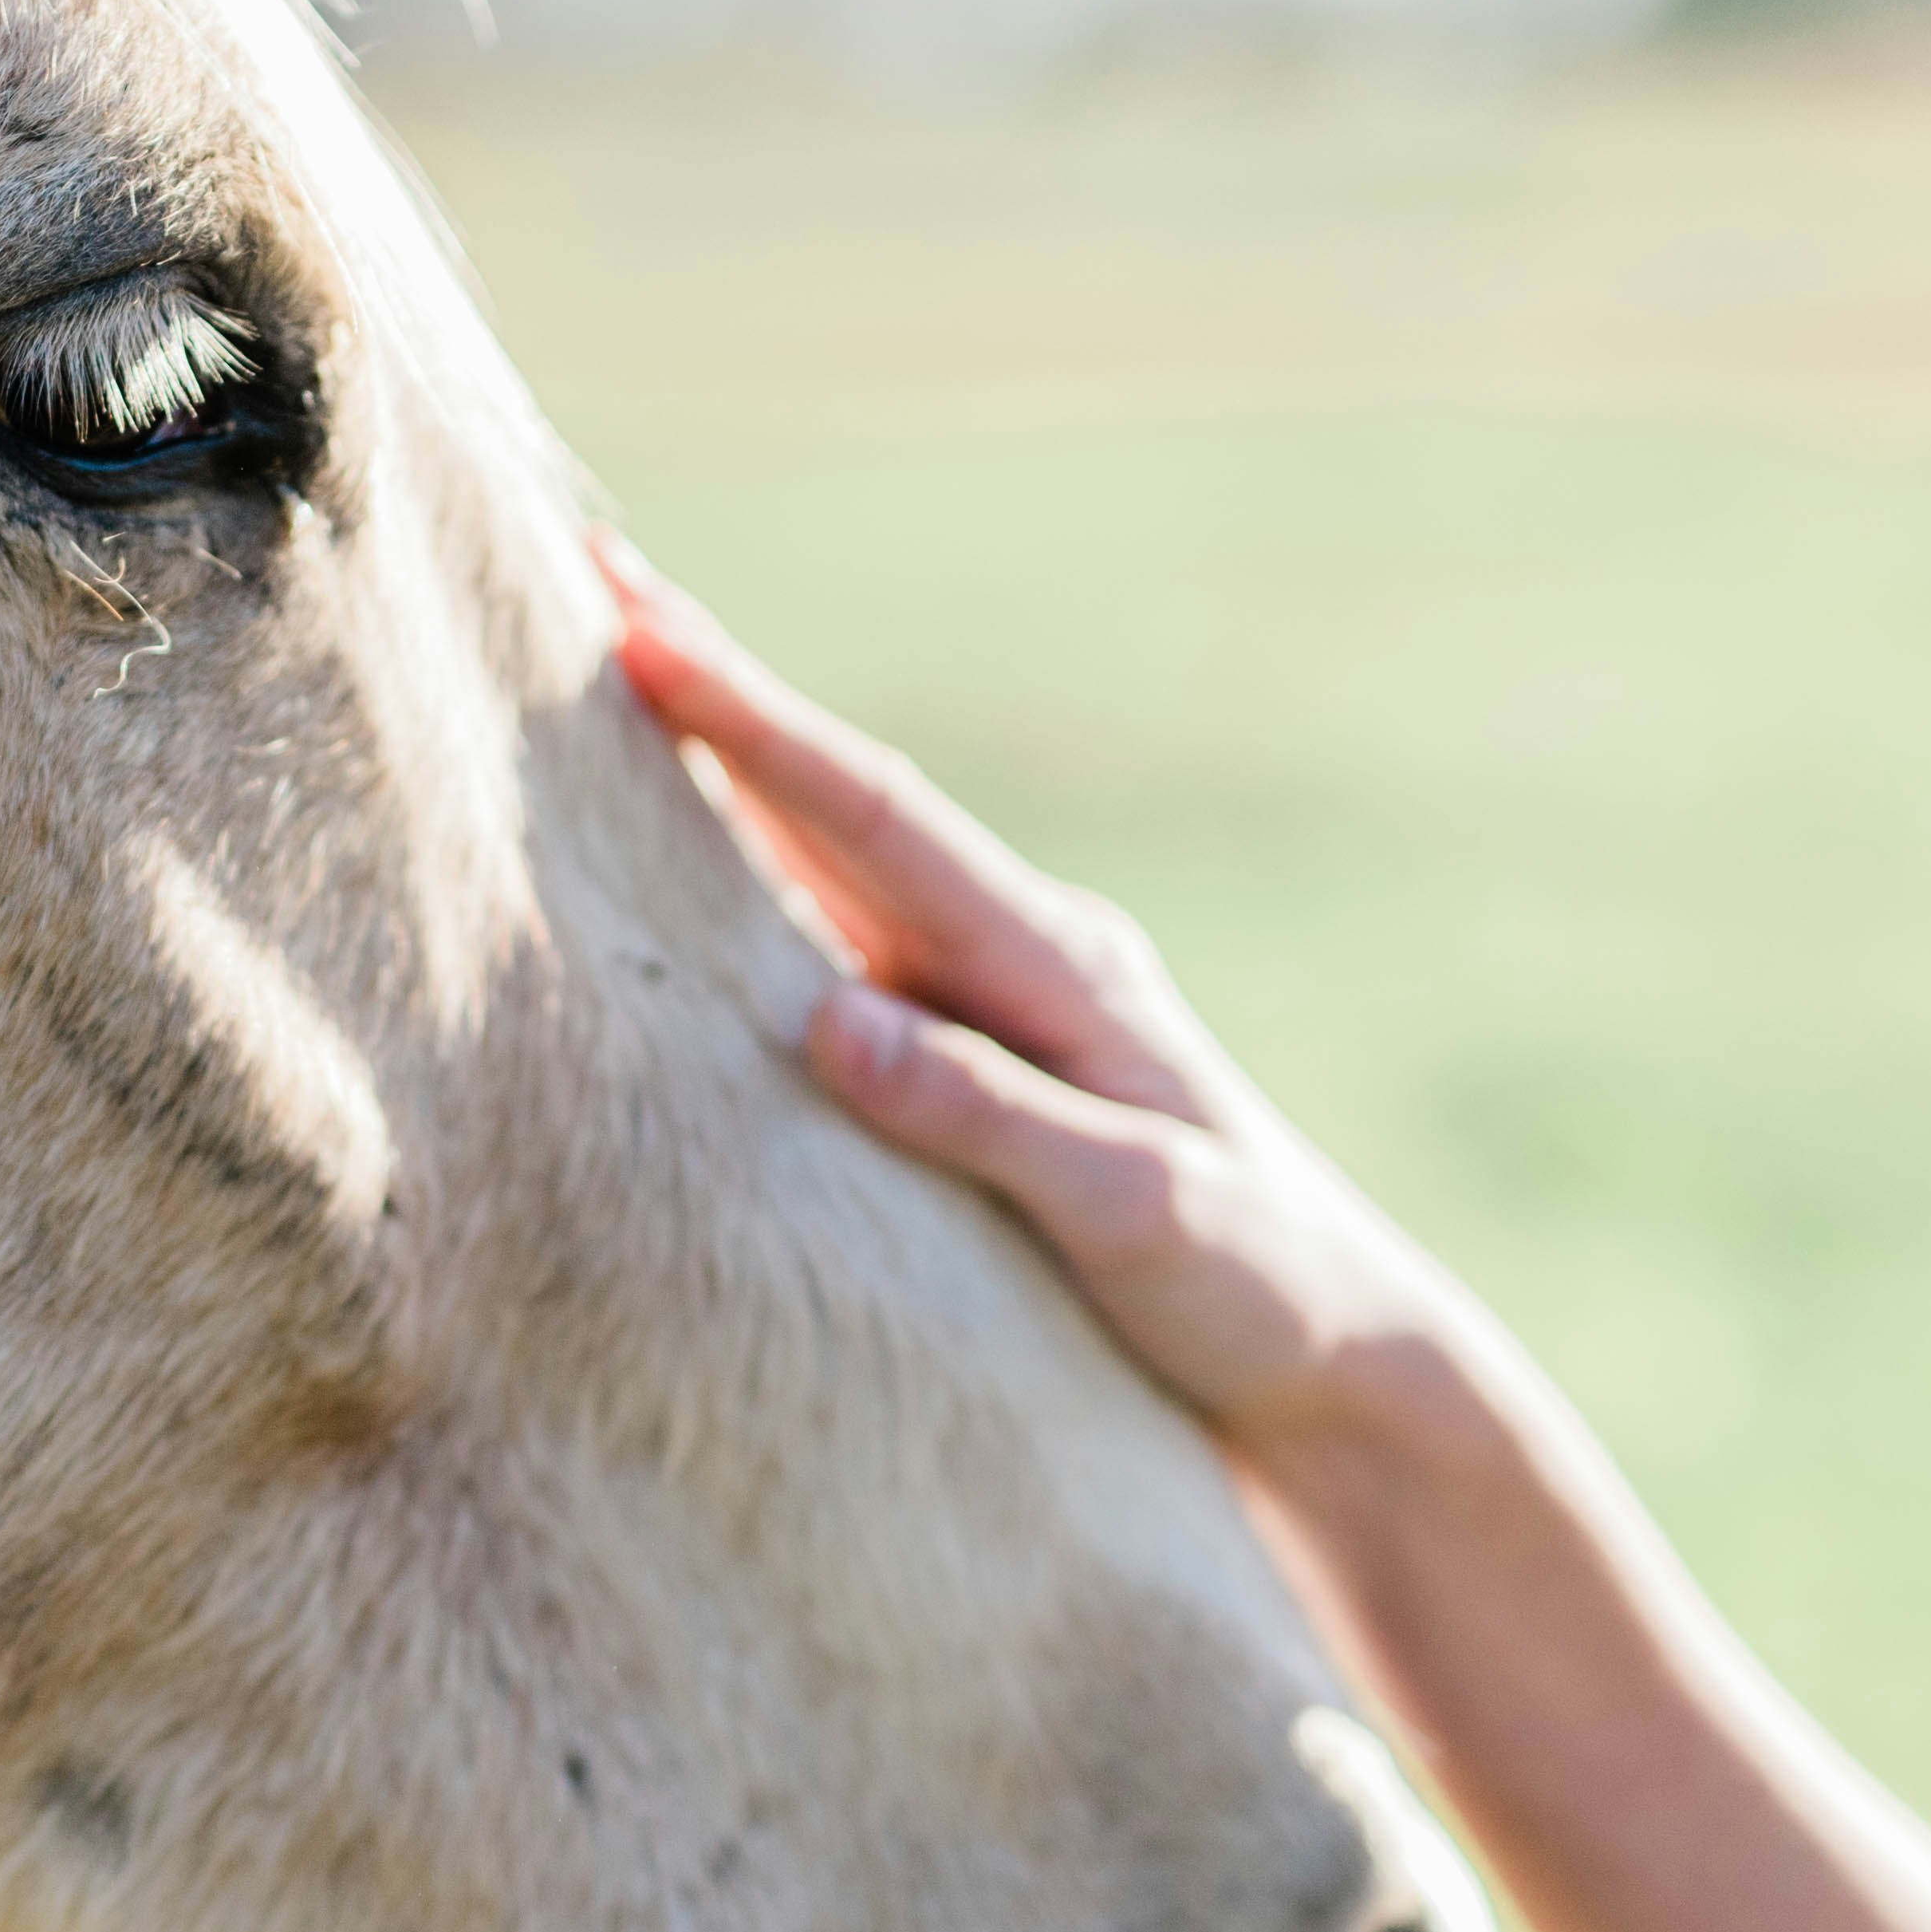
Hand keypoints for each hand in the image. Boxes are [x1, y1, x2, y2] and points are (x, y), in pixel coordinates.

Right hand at [597, 534, 1485, 1469]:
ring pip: (825, 858)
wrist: (1342, 1363)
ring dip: (719, 770)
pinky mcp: (972, 1063)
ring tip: (607, 678)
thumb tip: (829, 1020)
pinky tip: (682, 861)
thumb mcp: (1137, 1215)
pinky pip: (833, 943)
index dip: (748, 723)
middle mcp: (1019, 955)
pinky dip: (749, 880)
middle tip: (589, 567)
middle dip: (711, 690)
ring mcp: (992, 1004)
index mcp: (1060, 966)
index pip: (874, 816)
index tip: (634, 630)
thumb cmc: (1255, 1293)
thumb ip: (992, 1121)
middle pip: (835, 798)